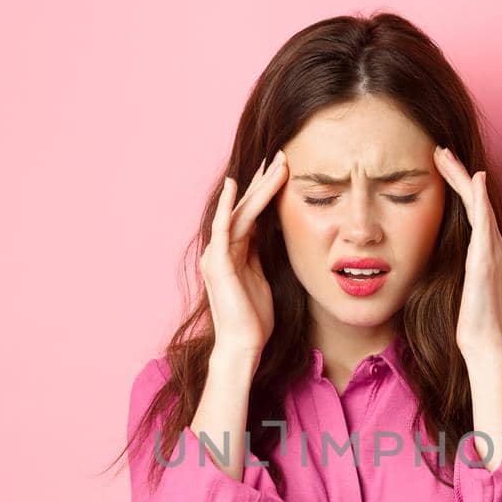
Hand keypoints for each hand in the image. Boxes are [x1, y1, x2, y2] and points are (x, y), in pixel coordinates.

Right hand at [202, 149, 286, 357]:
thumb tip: (268, 234)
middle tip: (282, 155)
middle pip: (246, 207)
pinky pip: (223, 227)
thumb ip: (260, 255)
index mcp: (234, 252)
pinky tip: (233, 185)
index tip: (283, 170)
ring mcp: (218, 254)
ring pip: (240, 212)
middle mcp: (222, 249)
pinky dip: (228, 205)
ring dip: (259, 187)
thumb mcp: (262, 278)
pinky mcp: (218, 263)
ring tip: (276, 164)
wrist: (243, 345)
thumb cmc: (255, 319)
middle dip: (264, 181)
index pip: (251, 214)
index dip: (266, 191)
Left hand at [434, 144, 501, 361]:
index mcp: (481, 251)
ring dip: (463, 177)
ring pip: (477, 203)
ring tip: (446, 155)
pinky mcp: (486, 260)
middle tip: (439, 150)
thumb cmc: (465, 321)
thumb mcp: (449, 286)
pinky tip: (475, 180)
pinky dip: (480, 199)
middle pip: (473, 199)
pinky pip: (484, 222)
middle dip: (456, 173)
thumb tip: (423, 258)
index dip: (453, 185)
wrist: (484, 344)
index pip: (467, 209)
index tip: (436, 166)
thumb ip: (444, 267)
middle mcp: (491, 246)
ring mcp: (491, 251)